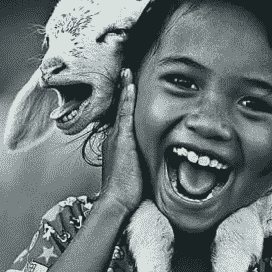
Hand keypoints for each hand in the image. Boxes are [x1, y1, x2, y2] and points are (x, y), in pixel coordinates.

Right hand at [101, 69, 142, 211]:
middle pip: (119, 108)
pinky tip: (130, 86)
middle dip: (122, 90)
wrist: (117, 200)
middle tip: (125, 71)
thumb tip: (157, 155)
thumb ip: (142, 157)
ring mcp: (116, 138)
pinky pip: (124, 115)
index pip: (121, 117)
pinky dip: (126, 100)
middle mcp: (113, 137)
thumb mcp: (136, 169)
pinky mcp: (121, 141)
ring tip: (126, 71)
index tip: (128, 86)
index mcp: (117, 143)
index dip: (124, 102)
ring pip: (120, 108)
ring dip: (123, 89)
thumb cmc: (128, 190)